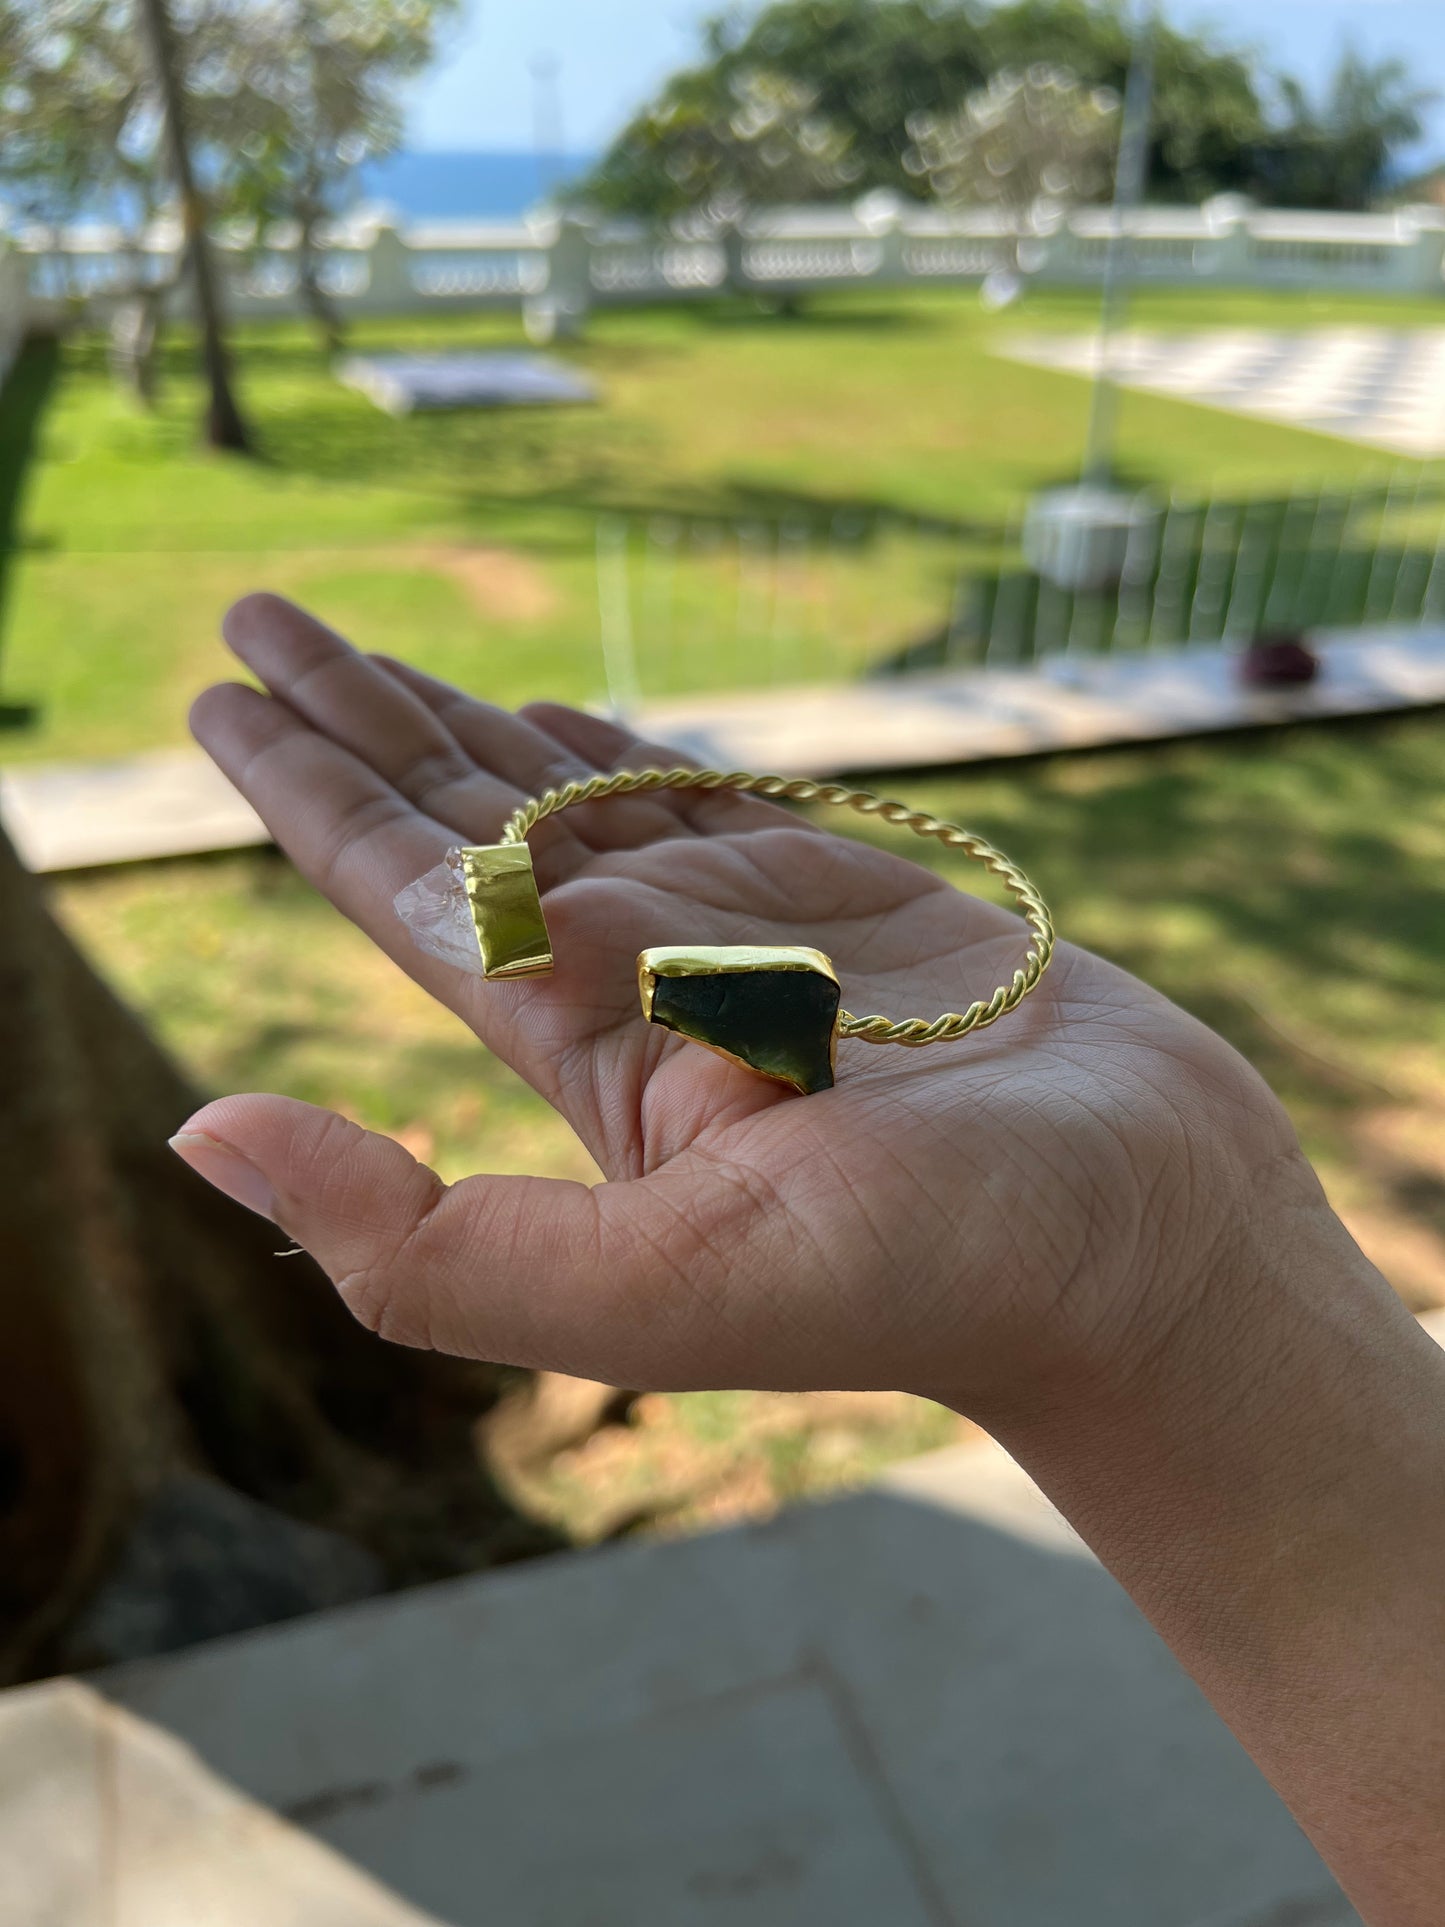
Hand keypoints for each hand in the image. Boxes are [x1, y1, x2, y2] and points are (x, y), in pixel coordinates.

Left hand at [177, 593, 1303, 1416]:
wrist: (1140, 1240)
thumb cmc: (926, 1270)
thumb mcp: (656, 1284)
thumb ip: (424, 1240)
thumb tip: (200, 1138)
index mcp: (582, 1057)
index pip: (405, 896)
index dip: (308, 795)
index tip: (222, 694)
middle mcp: (645, 989)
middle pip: (465, 827)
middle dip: (363, 723)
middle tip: (261, 615)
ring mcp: (745, 940)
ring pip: (578, 800)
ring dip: (469, 723)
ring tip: (372, 653)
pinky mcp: (848, 905)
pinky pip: (704, 804)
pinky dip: (620, 754)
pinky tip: (553, 721)